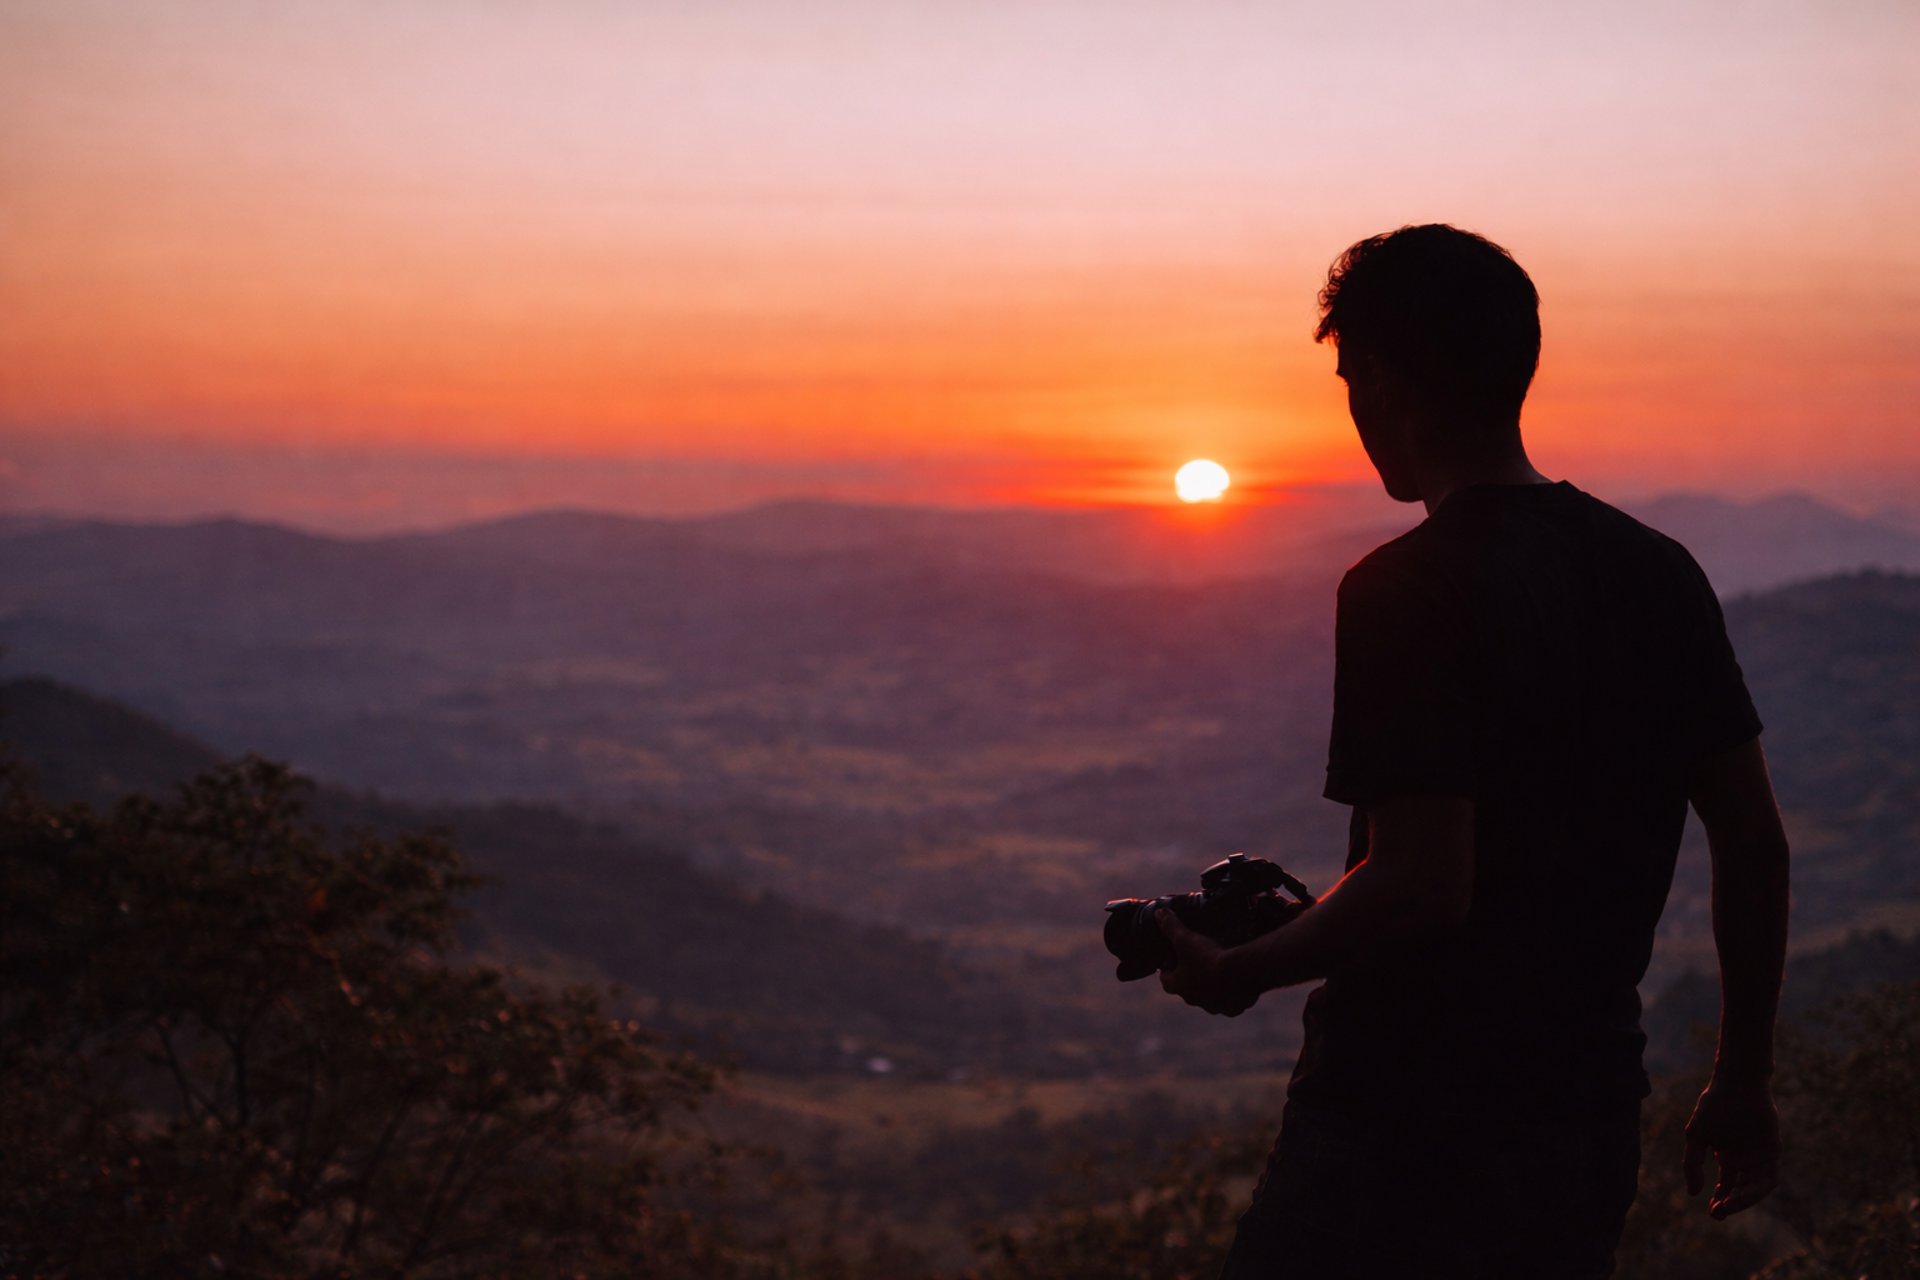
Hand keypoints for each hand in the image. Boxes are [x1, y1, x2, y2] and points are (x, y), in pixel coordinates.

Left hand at [1155, 910, 1258, 1016]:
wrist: (1240, 974)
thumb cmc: (1208, 957)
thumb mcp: (1185, 938)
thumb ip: (1171, 926)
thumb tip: (1158, 914)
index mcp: (1179, 985)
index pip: (1166, 981)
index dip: (1167, 970)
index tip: (1171, 961)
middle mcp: (1195, 1000)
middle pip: (1188, 990)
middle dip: (1191, 978)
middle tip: (1197, 962)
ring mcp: (1215, 1006)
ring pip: (1211, 998)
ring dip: (1212, 988)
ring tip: (1220, 971)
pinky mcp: (1233, 1008)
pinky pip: (1231, 1002)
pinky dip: (1233, 994)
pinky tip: (1239, 981)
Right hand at [1682, 1078, 1779, 1218]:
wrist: (1736, 1083)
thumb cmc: (1714, 1105)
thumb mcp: (1696, 1135)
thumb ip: (1692, 1163)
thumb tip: (1692, 1192)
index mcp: (1726, 1157)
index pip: (1726, 1186)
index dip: (1720, 1200)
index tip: (1710, 1210)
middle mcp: (1744, 1160)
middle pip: (1740, 1190)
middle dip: (1731, 1204)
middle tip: (1718, 1213)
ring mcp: (1759, 1156)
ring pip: (1754, 1187)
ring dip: (1744, 1200)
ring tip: (1729, 1206)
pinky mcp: (1772, 1151)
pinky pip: (1769, 1177)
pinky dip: (1758, 1188)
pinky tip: (1745, 1192)